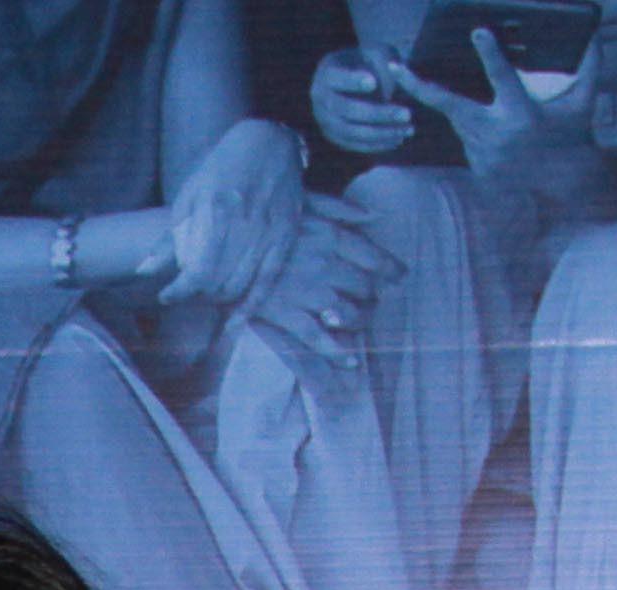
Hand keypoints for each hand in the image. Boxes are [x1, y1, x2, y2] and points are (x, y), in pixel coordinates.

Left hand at [160, 117, 309, 310]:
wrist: (271, 142)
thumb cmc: (223, 167)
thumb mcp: (189, 194)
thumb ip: (169, 237)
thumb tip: (143, 272)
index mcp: (217, 210)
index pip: (198, 270)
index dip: (179, 291)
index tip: (166, 295)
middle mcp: (246, 224)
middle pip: (218, 283)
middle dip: (198, 294)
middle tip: (189, 287)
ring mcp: (269, 233)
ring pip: (239, 287)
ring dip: (218, 299)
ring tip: (207, 291)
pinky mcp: (285, 238)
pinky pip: (267, 284)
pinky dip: (249, 308)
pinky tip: (233, 324)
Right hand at [230, 190, 400, 369]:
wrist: (217, 246)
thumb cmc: (259, 220)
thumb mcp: (300, 200)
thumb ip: (338, 207)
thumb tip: (373, 216)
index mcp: (329, 235)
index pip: (374, 256)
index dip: (391, 268)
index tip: (400, 275)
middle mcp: (324, 265)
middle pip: (365, 286)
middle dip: (373, 295)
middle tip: (371, 298)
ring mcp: (306, 292)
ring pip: (348, 313)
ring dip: (359, 320)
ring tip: (359, 321)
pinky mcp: (285, 314)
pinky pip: (318, 338)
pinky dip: (337, 352)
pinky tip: (351, 361)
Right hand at [308, 43, 415, 154]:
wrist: (359, 77)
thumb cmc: (371, 60)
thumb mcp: (378, 52)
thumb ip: (384, 62)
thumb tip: (387, 89)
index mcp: (327, 73)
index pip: (336, 79)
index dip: (352, 81)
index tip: (373, 82)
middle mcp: (320, 99)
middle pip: (346, 110)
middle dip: (378, 113)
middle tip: (408, 114)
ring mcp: (325, 120)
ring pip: (352, 132)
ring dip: (382, 133)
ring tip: (408, 130)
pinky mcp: (335, 136)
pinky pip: (355, 145)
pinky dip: (377, 144)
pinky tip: (399, 139)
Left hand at [384, 20, 616, 217]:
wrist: (565, 183)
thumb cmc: (574, 135)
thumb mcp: (585, 101)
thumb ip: (590, 67)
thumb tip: (594, 34)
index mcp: (522, 114)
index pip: (502, 78)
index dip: (490, 54)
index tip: (478, 32)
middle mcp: (497, 135)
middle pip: (450, 105)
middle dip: (420, 87)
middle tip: (397, 68)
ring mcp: (483, 154)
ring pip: (456, 118)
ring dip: (445, 99)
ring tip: (423, 80)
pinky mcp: (478, 167)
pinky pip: (466, 136)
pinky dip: (469, 124)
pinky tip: (476, 119)